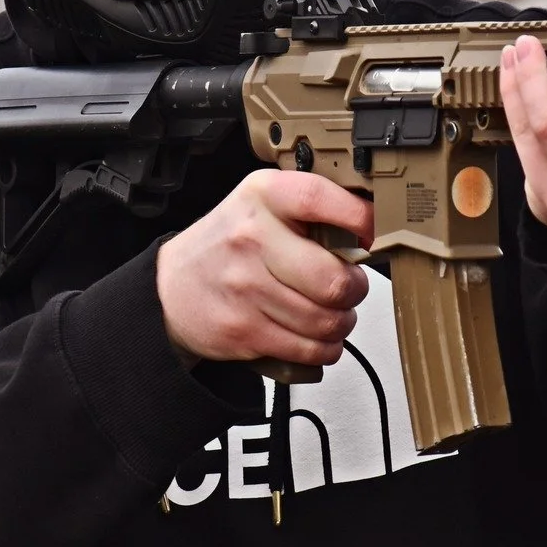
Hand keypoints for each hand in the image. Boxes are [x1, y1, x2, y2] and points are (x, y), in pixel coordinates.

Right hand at [156, 170, 373, 366]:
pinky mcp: (245, 330)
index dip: (358, 218)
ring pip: (327, 321)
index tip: (371, 232)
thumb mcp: (260, 205)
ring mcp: (246, 288)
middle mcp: (252, 239)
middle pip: (335, 279)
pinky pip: (310, 349)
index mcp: (262, 196)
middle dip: (355, 288)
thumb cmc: (228, 245)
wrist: (172, 289)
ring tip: (330, 311)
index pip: (319, 198)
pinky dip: (324, 348)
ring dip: (341, 322)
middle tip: (349, 285)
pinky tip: (316, 335)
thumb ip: (310, 209)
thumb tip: (374, 225)